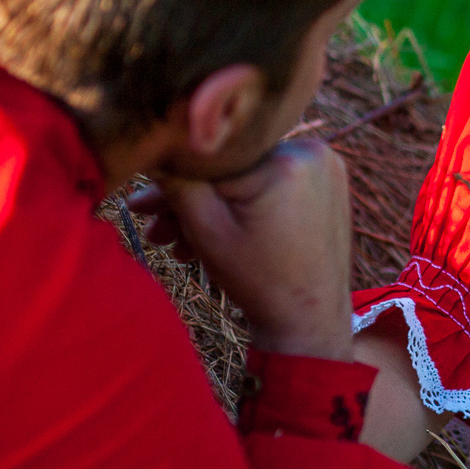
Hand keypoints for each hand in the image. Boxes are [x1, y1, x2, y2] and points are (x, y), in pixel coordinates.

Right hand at [130, 138, 356, 359]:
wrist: (309, 319)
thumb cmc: (259, 282)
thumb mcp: (208, 233)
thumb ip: (177, 187)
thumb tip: (154, 150)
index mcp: (284, 161)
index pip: (212, 159)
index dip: (174, 182)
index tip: (142, 205)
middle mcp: (311, 151)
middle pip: (231, 170)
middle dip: (190, 200)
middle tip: (155, 230)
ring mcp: (323, 164)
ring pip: (248, 178)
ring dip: (215, 206)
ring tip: (178, 243)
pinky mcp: (327, 180)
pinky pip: (271, 182)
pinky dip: (245, 204)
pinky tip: (215, 233)